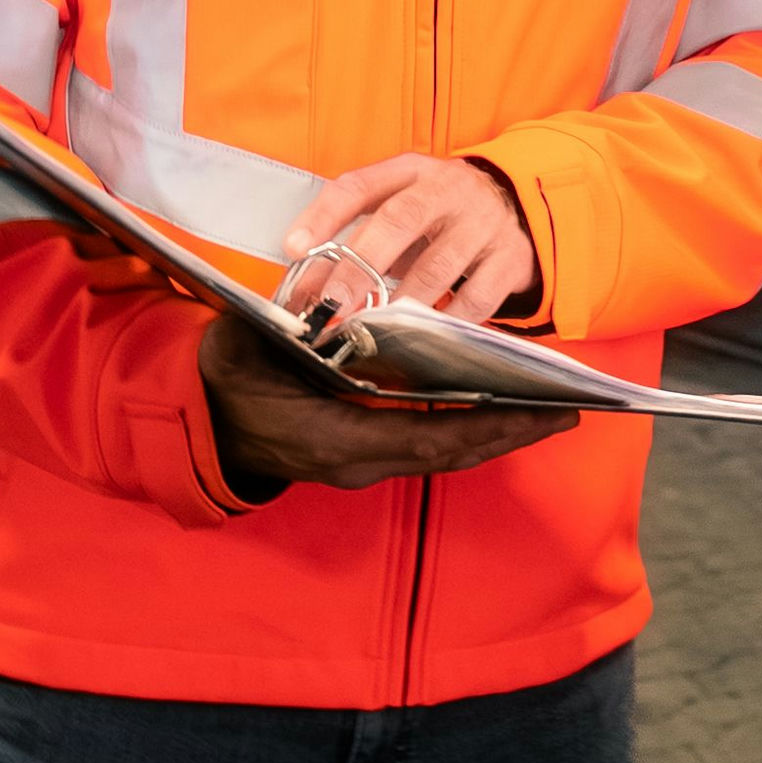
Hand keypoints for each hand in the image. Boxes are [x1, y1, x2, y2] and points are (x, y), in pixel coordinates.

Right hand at [197, 314, 575, 490]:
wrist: (193, 421)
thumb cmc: (225, 375)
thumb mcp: (255, 342)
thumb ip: (300, 324)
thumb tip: (340, 298)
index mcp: (338, 437)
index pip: (432, 435)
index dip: (491, 424)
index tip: (541, 409)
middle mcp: (358, 461)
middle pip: (451, 452)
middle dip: (510, 432)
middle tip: (568, 412)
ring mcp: (359, 464)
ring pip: (443, 453)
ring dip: (493, 434)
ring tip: (543, 411)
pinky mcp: (358, 456)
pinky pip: (424, 446)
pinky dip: (463, 430)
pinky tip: (491, 410)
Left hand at [281, 153, 539, 323]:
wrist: (521, 209)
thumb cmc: (442, 215)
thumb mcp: (400, 213)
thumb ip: (354, 243)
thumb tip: (305, 291)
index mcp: (412, 171)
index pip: (360, 185)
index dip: (323, 215)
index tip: (294, 249)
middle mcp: (449, 189)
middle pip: (400, 219)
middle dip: (360, 264)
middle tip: (332, 302)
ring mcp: (484, 223)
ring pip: (439, 264)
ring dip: (401, 300)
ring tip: (372, 327)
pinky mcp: (510, 258)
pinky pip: (477, 297)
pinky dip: (448, 321)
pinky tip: (425, 334)